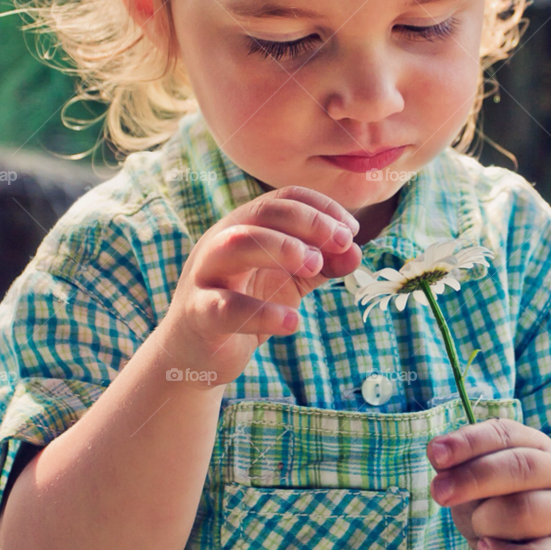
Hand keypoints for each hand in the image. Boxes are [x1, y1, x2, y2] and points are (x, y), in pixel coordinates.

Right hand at [160, 185, 361, 388]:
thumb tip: (355, 251)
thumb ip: (323, 265)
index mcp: (244, 226)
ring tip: (315, 267)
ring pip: (237, 244)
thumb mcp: (291, 280)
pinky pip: (226, 307)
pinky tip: (292, 323)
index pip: (284, 198)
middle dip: (309, 222)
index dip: (322, 208)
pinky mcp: (198, 313)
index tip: (350, 232)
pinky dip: (263, 313)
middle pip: (263, 212)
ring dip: (282, 248)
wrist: (195, 351)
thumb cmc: (245, 303)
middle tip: (341, 243)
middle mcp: (221, 240)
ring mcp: (206, 274)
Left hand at [426, 418, 550, 549]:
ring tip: (477, 526)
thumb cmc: (497, 504)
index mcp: (535, 446)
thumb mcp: (476, 480)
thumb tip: (437, 451)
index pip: (504, 435)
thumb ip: (458, 465)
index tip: (436, 454)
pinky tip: (485, 549)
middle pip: (520, 468)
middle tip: (438, 492)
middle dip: (472, 479)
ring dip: (486, 520)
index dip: (468, 443)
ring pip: (523, 512)